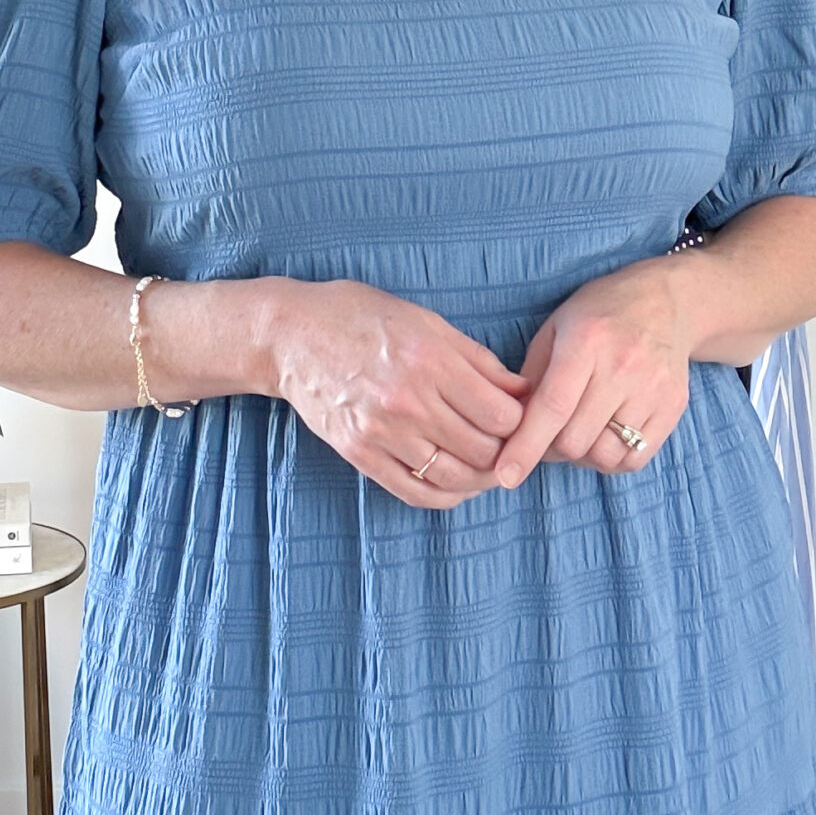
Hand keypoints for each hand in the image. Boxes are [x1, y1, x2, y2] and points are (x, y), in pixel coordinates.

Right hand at [271, 279, 533, 505]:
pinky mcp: (360, 454)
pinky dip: (447, 496)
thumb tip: (522, 391)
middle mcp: (408, 401)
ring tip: (490, 467)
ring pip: (455, 477)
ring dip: (481, 479)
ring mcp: (381, 432)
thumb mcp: (426, 322)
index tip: (523, 416)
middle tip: (512, 445)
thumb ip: (477, 360)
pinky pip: (416, 492)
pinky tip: (458, 485)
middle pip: (484, 450)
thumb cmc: (362, 318)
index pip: (501, 414)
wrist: (292, 336)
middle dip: (507, 451)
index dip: (523, 420)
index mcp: (430, 360)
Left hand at [488, 259, 691, 488]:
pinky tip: (604, 438)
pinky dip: (611, 460)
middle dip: (551, 449)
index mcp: (587, 340)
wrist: (665, 300)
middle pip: (576, 440)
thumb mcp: (554, 329)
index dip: (526, 446)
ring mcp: (654, 388)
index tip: (505, 475)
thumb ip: (531, 378)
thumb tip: (510, 430)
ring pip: (605, 455)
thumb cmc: (599, 315)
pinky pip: (635, 459)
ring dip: (582, 457)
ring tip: (578, 433)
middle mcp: (625, 365)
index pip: (553, 406)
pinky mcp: (673, 406)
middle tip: (546, 434)